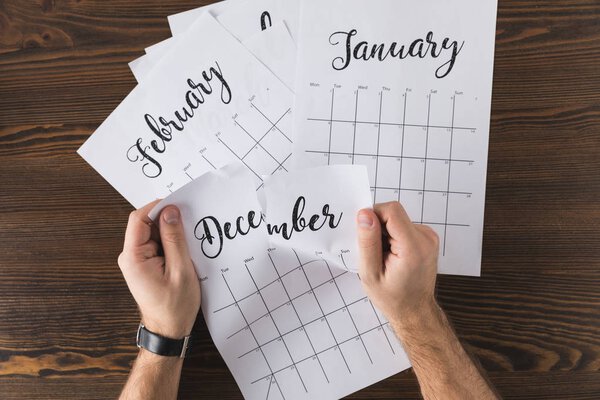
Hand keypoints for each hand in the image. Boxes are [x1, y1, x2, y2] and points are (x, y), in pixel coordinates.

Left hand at [118, 200, 200, 338]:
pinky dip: (171, 243)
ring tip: (189, 243)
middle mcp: (130, 257)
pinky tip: (184, 251)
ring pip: (153, 234)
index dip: (158, 208)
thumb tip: (171, 211)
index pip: (139, 219)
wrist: (168, 331)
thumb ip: (174, 239)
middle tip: (189, 225)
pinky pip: (157, 245)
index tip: (179, 205)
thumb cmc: (174, 307)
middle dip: (167, 220)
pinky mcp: (145, 265)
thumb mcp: (180, 270)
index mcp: (133, 257)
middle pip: (146, 224)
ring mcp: (137, 261)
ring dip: (171, 233)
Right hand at [356, 202, 438, 329]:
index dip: (373, 216)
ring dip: (384, 234)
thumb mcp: (370, 273)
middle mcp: (426, 238)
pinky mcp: (426, 237)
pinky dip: (392, 236)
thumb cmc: (393, 298)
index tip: (365, 235)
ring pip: (396, 219)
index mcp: (414, 247)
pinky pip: (402, 225)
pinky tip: (391, 255)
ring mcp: (429, 237)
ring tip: (384, 257)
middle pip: (394, 214)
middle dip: (378, 228)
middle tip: (375, 253)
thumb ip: (367, 242)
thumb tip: (364, 214)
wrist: (415, 310)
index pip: (391, 210)